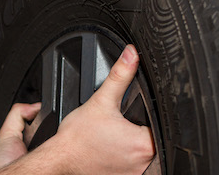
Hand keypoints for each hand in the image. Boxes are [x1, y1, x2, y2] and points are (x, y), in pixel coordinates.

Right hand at [0, 45, 155, 173]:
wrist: (59, 161)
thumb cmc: (77, 139)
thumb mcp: (101, 100)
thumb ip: (120, 75)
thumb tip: (131, 55)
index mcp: (144, 144)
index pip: (160, 125)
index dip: (147, 117)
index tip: (132, 117)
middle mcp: (143, 163)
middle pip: (152, 140)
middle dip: (138, 131)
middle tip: (118, 127)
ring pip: (141, 155)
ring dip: (131, 146)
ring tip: (113, 139)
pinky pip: (131, 167)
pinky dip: (123, 158)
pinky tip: (109, 151)